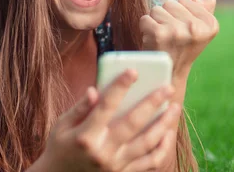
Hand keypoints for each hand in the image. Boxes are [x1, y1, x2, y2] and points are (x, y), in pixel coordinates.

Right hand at [32, 70, 180, 171]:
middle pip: (133, 123)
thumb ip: (79, 108)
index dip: (120, 87)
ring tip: (174, 107)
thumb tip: (95, 91)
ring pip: (147, 143)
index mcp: (85, 135)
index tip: (133, 71)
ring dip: (163, 123)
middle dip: (152, 103)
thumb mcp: (61, 125)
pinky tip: (167, 133)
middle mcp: (103, 151)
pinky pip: (149, 162)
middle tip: (168, 88)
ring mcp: (115, 165)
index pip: (106, 106)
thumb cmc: (59, 147)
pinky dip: (162, 148)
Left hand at [140, 0, 218, 75]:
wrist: (170, 72)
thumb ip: (203, 10)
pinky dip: (145, 27)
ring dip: (155, 21)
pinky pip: (145, 18)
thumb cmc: (182, 47)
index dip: (180, 13)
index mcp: (210, 24)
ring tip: (162, 37)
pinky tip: (152, 39)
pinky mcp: (158, 34)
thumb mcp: (199, 30)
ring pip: (156, 9)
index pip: (187, 0)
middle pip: (170, 3)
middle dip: (167, 16)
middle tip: (170, 34)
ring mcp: (177, 31)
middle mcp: (196, 28)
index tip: (183, 29)